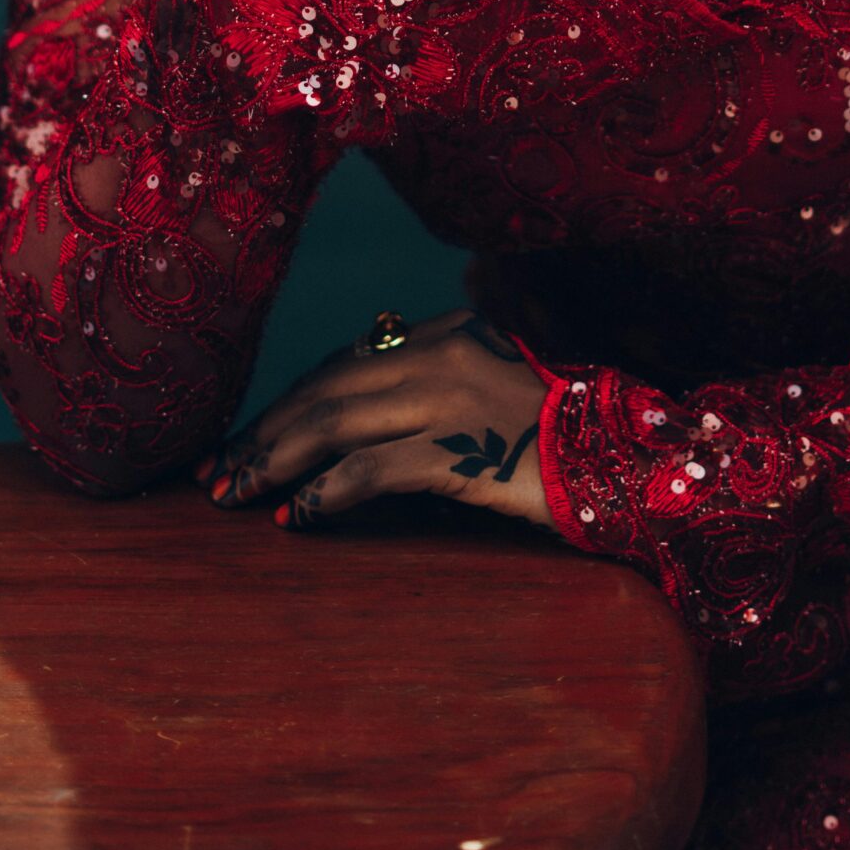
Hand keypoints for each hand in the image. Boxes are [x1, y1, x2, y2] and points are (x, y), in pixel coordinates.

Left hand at [194, 309, 553, 534]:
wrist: (632, 458)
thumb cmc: (564, 435)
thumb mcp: (495, 388)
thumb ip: (435, 385)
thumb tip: (360, 412)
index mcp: (447, 332)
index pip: (344, 363)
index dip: (288, 401)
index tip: (245, 436)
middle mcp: (441, 353)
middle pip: (325, 387)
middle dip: (263, 430)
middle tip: (217, 471)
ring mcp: (449, 399)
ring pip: (333, 421)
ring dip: (274, 460)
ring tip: (236, 495)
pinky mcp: (460, 449)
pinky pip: (370, 468)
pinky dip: (324, 493)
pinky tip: (296, 517)